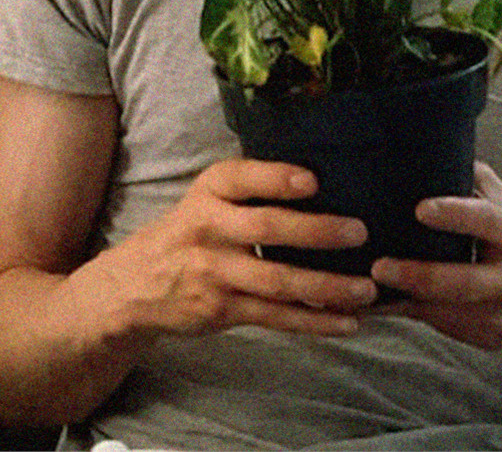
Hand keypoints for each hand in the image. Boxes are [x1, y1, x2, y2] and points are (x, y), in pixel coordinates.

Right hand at [92, 158, 377, 342]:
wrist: (135, 285)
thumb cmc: (191, 230)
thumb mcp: (207, 197)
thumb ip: (252, 188)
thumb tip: (325, 178)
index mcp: (209, 192)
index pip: (241, 178)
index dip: (277, 178)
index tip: (313, 180)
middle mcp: (209, 229)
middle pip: (266, 229)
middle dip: (316, 231)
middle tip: (359, 232)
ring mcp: (215, 273)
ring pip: (277, 281)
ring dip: (326, 286)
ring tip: (366, 288)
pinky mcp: (222, 310)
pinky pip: (275, 317)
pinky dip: (314, 321)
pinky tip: (347, 322)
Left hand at [369, 161, 501, 351]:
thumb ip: (476, 180)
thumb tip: (439, 142)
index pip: (485, 221)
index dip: (455, 215)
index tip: (420, 209)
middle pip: (463, 281)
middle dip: (420, 276)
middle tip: (379, 267)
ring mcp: (491, 312)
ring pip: (443, 312)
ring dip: (401, 301)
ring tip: (362, 290)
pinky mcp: (474, 333)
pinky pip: (430, 324)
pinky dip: (397, 316)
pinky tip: (363, 309)